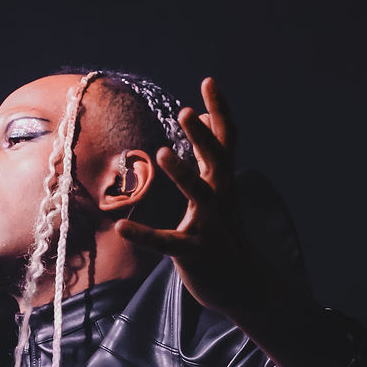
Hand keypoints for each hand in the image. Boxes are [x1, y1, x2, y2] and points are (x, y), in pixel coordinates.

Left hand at [115, 78, 266, 319]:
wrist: (243, 286)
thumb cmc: (225, 234)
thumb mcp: (222, 191)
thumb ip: (212, 157)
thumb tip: (207, 117)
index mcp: (224, 183)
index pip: (227, 140)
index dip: (220, 110)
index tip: (209, 81)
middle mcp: (221, 199)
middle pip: (219, 161)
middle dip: (204, 137)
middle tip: (186, 112)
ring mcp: (209, 226)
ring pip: (200, 196)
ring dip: (183, 174)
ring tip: (162, 153)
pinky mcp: (194, 253)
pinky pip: (167, 242)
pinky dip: (146, 235)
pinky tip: (123, 228)